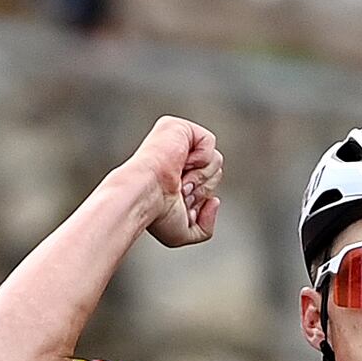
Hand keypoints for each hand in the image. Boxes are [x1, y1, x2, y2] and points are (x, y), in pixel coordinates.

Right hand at [119, 116, 220, 248]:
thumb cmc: (157, 214)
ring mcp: (177, 142)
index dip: (200, 198)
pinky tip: (181, 163)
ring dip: (201, 176)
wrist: (145, 195)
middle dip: (203, 187)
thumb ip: (205, 227)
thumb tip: (214, 201)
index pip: (208, 186)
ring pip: (216, 159)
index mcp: (175, 179)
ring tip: (180, 179)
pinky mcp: (178, 128)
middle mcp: (176, 159)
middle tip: (181, 190)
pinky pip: (209, 142)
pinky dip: (200, 158)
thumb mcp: (184, 232)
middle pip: (215, 172)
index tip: (180, 202)